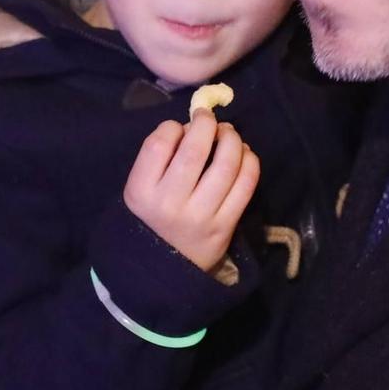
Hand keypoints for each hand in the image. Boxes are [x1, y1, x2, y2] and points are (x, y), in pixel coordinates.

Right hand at [123, 110, 260, 272]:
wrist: (163, 270)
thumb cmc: (152, 218)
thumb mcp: (139, 189)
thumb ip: (159, 157)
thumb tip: (195, 125)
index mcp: (141, 191)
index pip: (158, 144)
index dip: (173, 126)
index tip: (180, 128)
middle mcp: (169, 204)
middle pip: (194, 150)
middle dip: (206, 124)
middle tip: (209, 120)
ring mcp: (200, 216)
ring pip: (226, 164)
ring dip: (232, 139)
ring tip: (228, 133)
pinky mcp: (225, 226)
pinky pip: (246, 185)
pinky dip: (249, 161)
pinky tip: (243, 153)